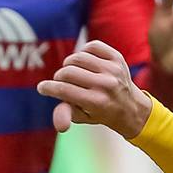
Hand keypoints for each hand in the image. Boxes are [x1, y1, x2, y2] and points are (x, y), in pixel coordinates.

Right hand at [36, 40, 154, 137]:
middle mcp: (106, 85)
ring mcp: (113, 69)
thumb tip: (59, 126)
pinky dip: (84, 52)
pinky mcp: (117, 58)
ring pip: (78, 57)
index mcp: (96, 102)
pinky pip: (92, 46)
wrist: (130, 106)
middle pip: (68, 72)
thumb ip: (66, 115)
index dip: (48, 88)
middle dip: (59, 77)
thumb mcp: (82, 118)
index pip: (64, 90)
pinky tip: (85, 63)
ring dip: (69, 64)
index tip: (42, 88)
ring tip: (72, 72)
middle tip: (61, 82)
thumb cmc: (100, 112)